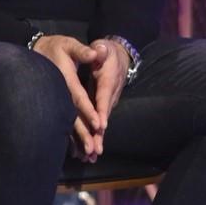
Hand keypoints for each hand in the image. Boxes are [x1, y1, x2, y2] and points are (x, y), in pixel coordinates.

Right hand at [31, 34, 104, 159]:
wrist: (37, 52)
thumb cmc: (56, 47)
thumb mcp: (69, 44)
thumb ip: (82, 51)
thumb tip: (95, 53)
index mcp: (65, 79)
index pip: (78, 97)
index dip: (87, 110)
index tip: (98, 124)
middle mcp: (60, 94)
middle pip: (72, 116)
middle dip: (82, 133)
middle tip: (91, 149)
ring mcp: (56, 102)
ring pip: (67, 123)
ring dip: (76, 140)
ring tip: (86, 156)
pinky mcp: (55, 106)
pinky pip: (63, 123)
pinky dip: (70, 138)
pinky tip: (76, 152)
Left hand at [81, 38, 132, 154]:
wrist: (118, 57)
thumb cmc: (106, 52)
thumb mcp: (103, 47)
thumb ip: (100, 50)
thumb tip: (99, 49)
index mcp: (109, 81)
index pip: (105, 97)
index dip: (102, 110)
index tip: (101, 125)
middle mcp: (110, 96)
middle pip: (104, 117)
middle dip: (100, 134)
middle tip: (95, 151)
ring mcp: (107, 103)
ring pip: (101, 123)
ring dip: (97, 140)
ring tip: (90, 157)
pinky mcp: (103, 107)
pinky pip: (98, 123)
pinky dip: (94, 137)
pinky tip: (87, 151)